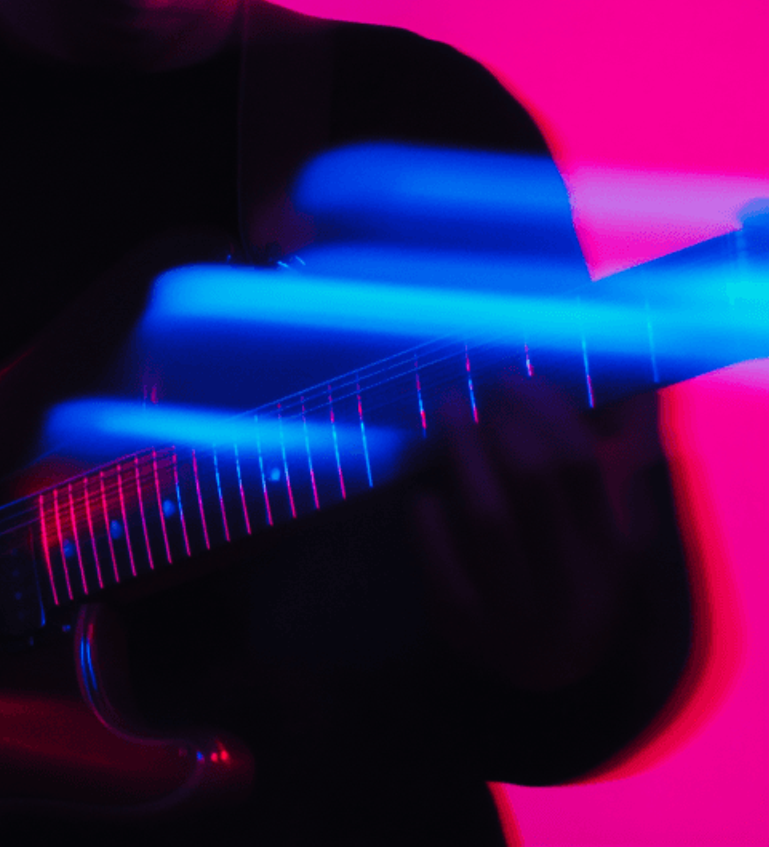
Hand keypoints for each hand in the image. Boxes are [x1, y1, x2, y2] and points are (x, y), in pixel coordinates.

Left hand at [413, 375, 661, 690]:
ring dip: (463, 455)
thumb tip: (636, 399)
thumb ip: (620, 473)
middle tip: (469, 392)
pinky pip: (443, 564)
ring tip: (446, 417)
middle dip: (498, 424)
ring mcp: (519, 610)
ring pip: (489, 517)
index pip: (582, 465)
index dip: (545, 412)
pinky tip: (425, 496)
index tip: (514, 380)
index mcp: (611, 554)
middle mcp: (573, 583)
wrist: (534, 681)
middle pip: (535, 481)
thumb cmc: (568, 580)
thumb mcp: (606, 538)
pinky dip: (431, 522)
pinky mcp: (467, 628)